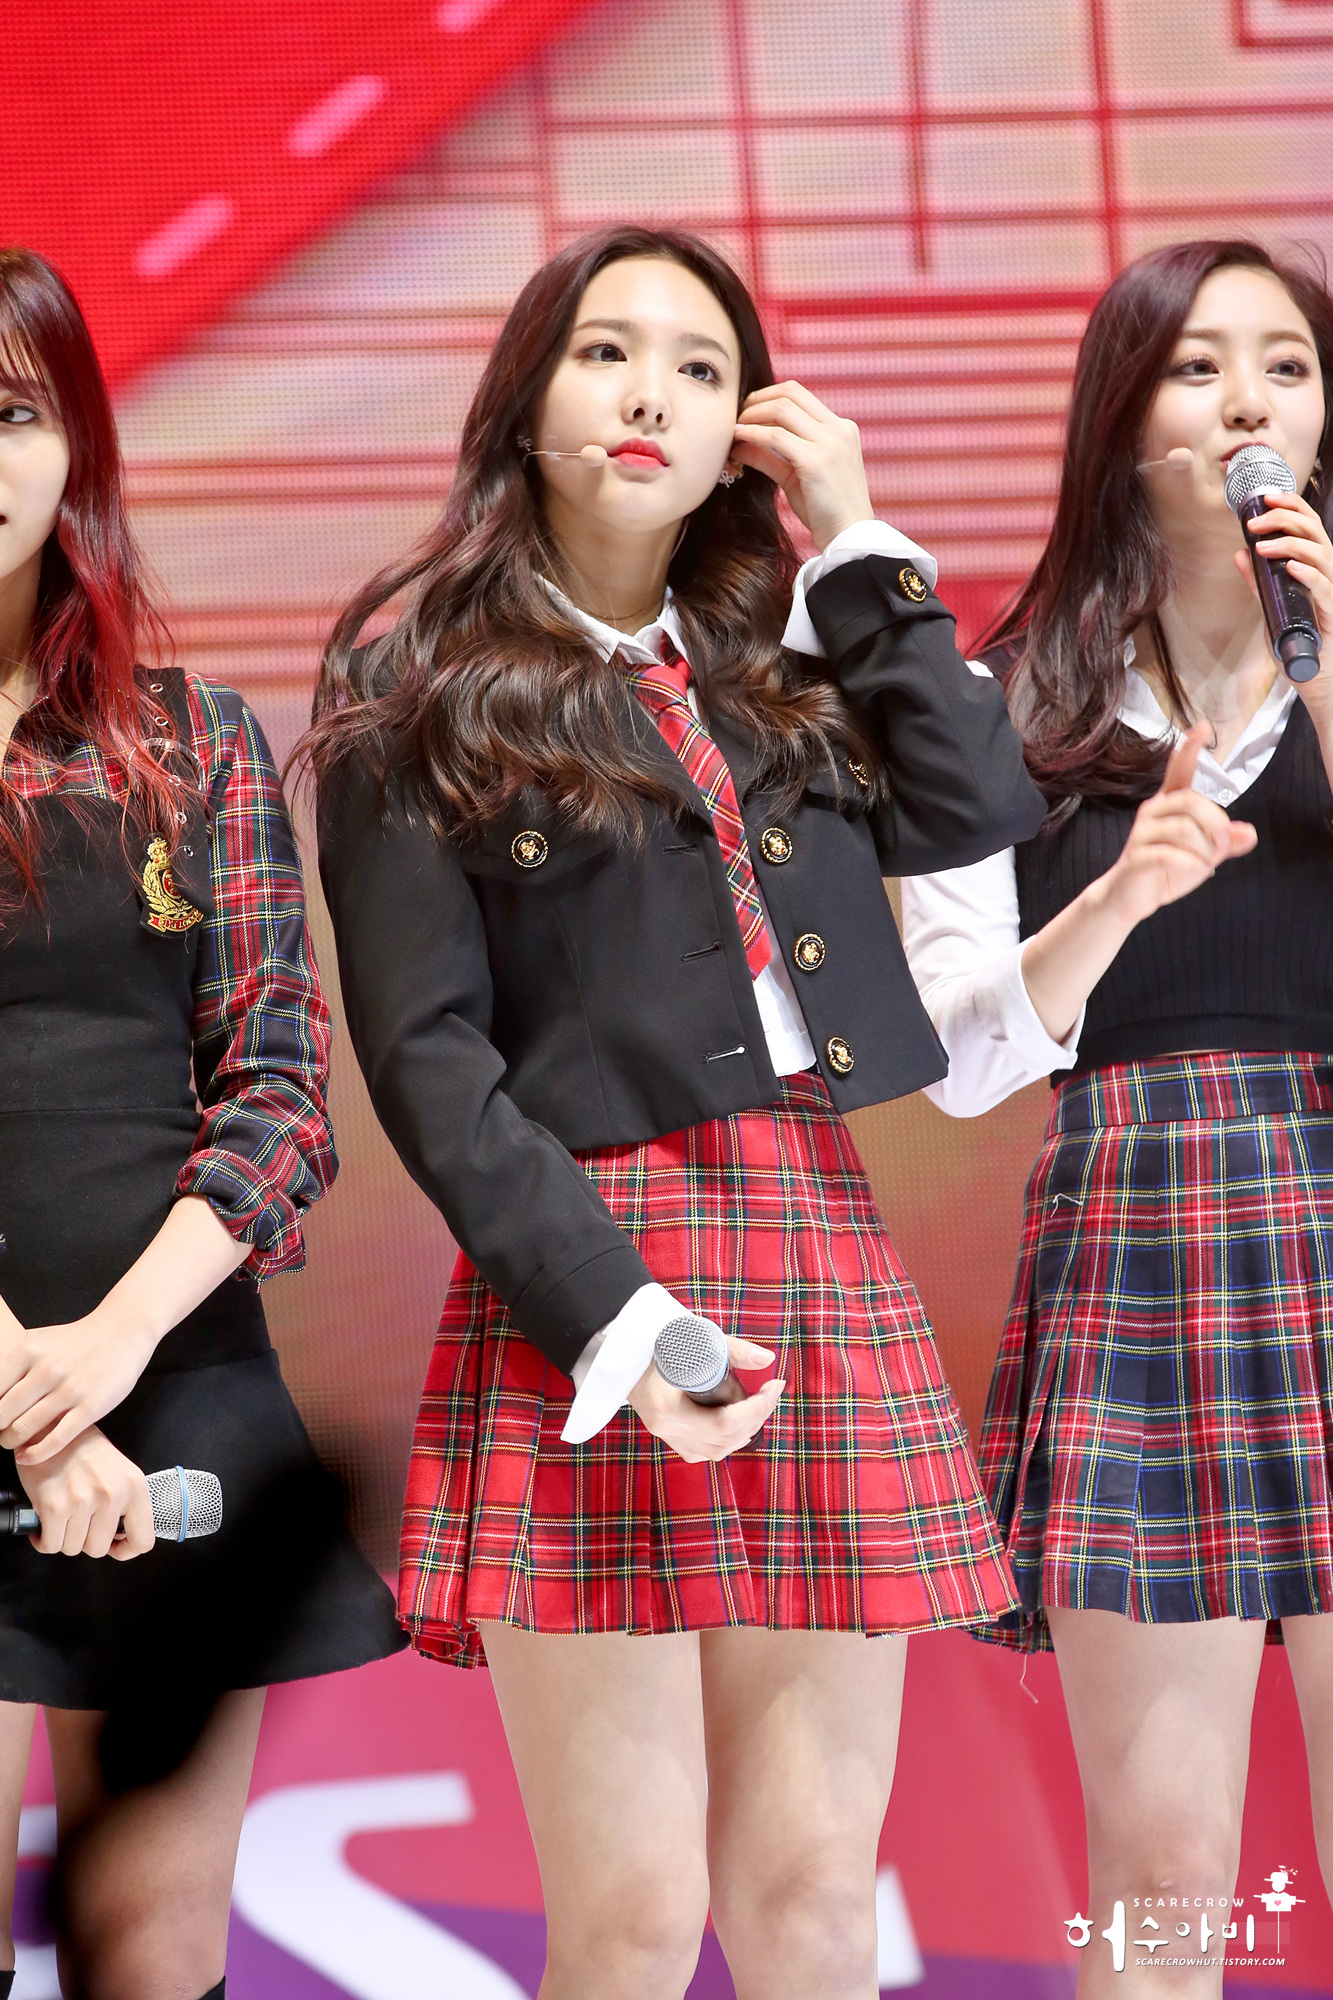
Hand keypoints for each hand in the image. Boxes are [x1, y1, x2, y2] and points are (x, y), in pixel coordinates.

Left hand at [0, 1311, 156, 1464]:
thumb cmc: (78, 1340)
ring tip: (11, 1442)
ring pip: (25, 1429)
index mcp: (29, 1350)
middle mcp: (47, 1370)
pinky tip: (27, 1456)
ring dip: (11, 1442)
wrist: (122, 1333)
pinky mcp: (90, 1408)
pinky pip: (55, 1439)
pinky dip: (35, 1454)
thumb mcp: (38, 1340)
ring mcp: (70, 1390)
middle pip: (3, 1414)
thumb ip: (13, 1364)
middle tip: (0, 1431)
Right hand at [16, 1426, 154, 1559]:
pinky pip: (51, 1545)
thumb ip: (124, 1503)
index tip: (113, 1545)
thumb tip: (121, 1538)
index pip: (142, 1540)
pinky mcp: (55, 1506)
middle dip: (85, 1540)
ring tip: (62, 1518)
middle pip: (99, 1549)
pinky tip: (45, 1525)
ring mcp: (84, 1501)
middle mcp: (113, 1495)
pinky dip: (44, 1540)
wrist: (51, 1428)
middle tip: (78, 1522)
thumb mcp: (118, 1471)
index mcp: (134, 1486)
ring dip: (64, 1538)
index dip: (125, 1550)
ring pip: (73, 1548)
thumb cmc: (82, 1449)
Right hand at [627, 1336, 784, 1462]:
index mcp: (666, 1409)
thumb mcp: (694, 1339)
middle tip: (771, 1390)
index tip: (774, 1385)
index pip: (723, 1424)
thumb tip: (767, 1359)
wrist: (626, 1350)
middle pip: (724, 1440)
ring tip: (759, 1401)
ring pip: (718, 1450)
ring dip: (745, 1428)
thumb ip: (732, 1349)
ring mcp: (667, 1437)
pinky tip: (741, 1417)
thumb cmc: (659, 1341)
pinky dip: (730, 1437)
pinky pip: (708, 1451)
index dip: (756, 1409)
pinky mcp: (672, 1438)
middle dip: (756, 1416)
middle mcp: (666, 1429)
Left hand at [731, 381, 873, 550]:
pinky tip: (737, 440)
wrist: (848, 538)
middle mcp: (838, 429)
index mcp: (841, 429)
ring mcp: (829, 443)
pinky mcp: (815, 461)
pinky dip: (751, 433)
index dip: (768, 395)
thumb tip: (741, 441)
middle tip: (736, 416)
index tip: (748, 410)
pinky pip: (775, 436)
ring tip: (733, 429)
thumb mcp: (799, 476)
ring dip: (751, 415)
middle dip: (756, 399)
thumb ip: (774, 455)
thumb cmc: (825, 512)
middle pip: (789, 392)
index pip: (800, 393)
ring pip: (780, 408)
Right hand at [1097, 724, 1255, 928]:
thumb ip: (1224, 842)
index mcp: (1168, 805)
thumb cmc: (1163, 870)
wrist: (1127, 898)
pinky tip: (1193, 871)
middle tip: (1221, 848)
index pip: (1178, 771)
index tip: (1203, 728)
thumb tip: (1249, 833)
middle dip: (1216, 826)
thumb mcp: (1202, 854)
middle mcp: (1153, 812)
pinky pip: (1170, 855)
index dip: (1190, 749)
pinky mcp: (1137, 856)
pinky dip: (1190, 865)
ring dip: (1205, 850)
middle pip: (1193, 802)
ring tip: (1205, 864)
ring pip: (1185, 830)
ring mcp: (1142, 833)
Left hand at [1239, 486, 1332, 723]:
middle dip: (1284, 518)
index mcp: (1315, 566)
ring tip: (1262, 546)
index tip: (1263, 500)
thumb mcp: (1271, 607)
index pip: (1308, 525)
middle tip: (1255, 523)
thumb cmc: (1296, 641)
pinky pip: (1325, 587)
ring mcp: (1332, 590)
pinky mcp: (1332, 612)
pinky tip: (1289, 567)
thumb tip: (1239, 555)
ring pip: (1320, 553)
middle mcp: (1328, 572)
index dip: (1289, 506)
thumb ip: (1258, 582)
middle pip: (1314, 530)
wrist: (1314, 676)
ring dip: (1289, 544)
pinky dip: (1307, 574)